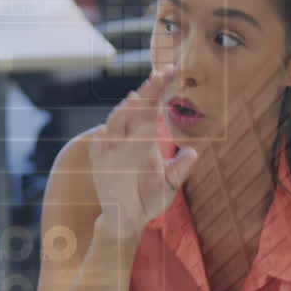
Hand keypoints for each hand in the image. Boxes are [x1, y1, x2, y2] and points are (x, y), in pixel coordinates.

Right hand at [89, 67, 197, 238]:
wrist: (129, 220)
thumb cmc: (150, 198)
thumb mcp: (170, 184)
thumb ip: (180, 168)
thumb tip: (193, 152)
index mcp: (145, 138)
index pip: (152, 107)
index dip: (160, 90)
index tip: (173, 71)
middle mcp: (127, 139)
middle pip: (136, 109)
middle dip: (148, 92)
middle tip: (162, 74)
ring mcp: (111, 151)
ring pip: (115, 125)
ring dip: (124, 113)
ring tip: (134, 100)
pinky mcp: (99, 167)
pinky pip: (98, 152)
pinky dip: (100, 143)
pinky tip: (104, 134)